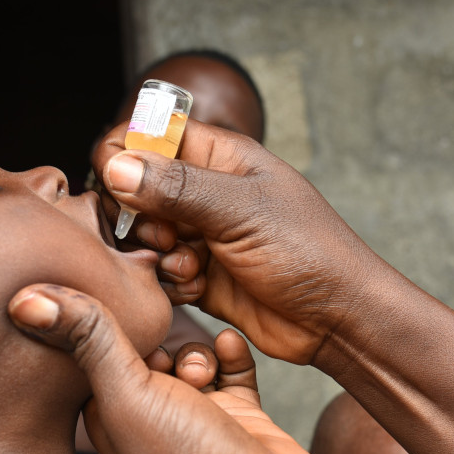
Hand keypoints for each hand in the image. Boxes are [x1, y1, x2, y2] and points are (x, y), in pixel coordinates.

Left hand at [8, 283, 329, 453]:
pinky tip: (229, 345)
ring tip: (202, 375)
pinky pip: (231, 367)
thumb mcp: (125, 392)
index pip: (94, 352)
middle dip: (159, 339)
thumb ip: (87, 338)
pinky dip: (230, 353)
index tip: (111, 298)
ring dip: (198, 351)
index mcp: (108, 414)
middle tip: (164, 359)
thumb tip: (22, 297)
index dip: (101, 325)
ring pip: (190, 356)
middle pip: (147, 348)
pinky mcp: (237, 415)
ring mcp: (196, 415)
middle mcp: (148, 414)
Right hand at [90, 121, 387, 365]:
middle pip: (138, 190)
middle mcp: (207, 193)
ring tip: (192, 267)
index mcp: (221, 157)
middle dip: (141, 218)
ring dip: (159, 255)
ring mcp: (203, 235)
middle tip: (168, 237)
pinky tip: (200, 289)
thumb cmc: (308, 252)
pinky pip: (163, 273)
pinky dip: (172, 283)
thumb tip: (117, 166)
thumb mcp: (240, 211)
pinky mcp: (202, 277)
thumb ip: (176, 187)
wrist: (336, 319)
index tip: (123, 185)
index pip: (152, 135)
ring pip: (146, 236)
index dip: (127, 155)